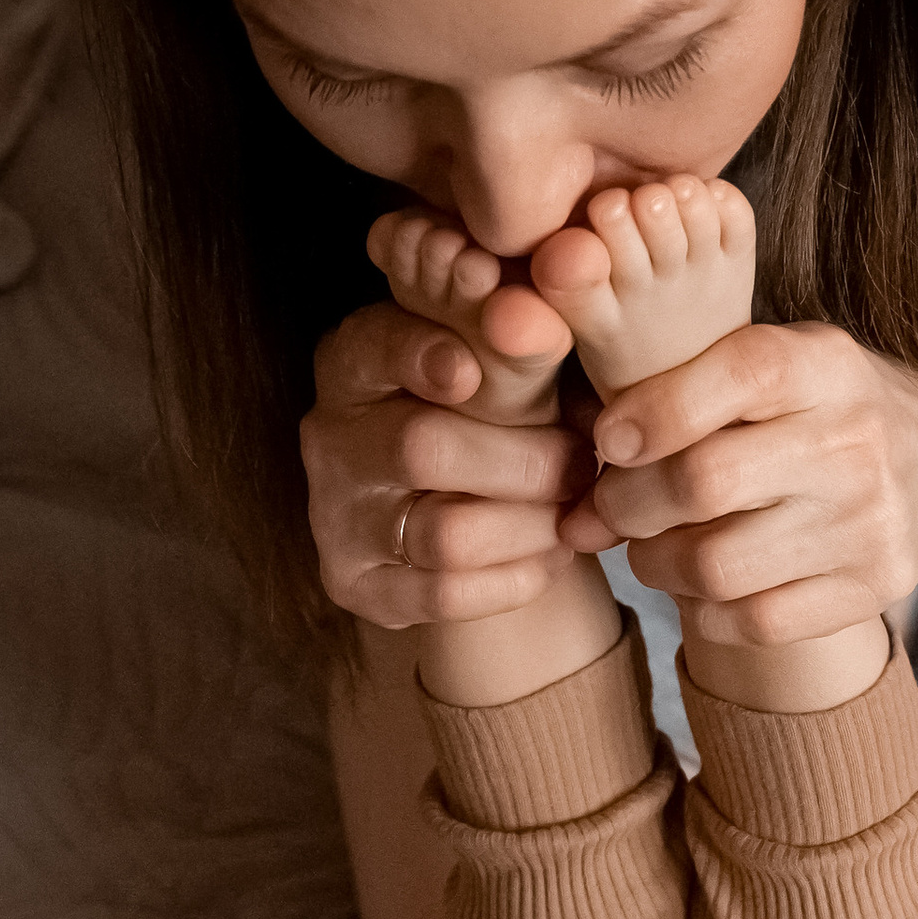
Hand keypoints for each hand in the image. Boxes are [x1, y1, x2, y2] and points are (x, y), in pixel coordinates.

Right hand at [301, 293, 585, 632]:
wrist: (465, 500)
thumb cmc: (493, 406)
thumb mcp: (504, 362)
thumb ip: (520, 341)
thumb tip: (541, 324)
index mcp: (357, 358)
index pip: (379, 348)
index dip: (426, 357)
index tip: (476, 372)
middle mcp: (331, 436)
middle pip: (423, 449)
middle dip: (527, 461)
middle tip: (586, 462)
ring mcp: (335, 516)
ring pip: (444, 534)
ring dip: (531, 527)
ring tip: (574, 513)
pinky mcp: (355, 584)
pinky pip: (444, 594)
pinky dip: (515, 578)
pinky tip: (549, 556)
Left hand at [562, 319, 917, 643]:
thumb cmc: (814, 407)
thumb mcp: (769, 364)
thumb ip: (673, 398)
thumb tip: (572, 509)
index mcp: (826, 365)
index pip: (735, 376)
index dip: (652, 412)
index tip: (609, 440)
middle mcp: (856, 443)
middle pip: (704, 483)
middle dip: (628, 503)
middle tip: (611, 508)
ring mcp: (870, 522)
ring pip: (716, 566)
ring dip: (656, 564)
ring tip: (653, 546)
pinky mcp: (874, 588)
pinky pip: (752, 621)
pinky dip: (705, 610)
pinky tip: (704, 583)